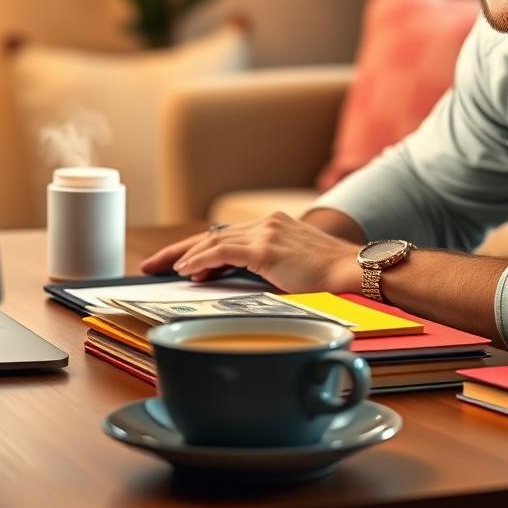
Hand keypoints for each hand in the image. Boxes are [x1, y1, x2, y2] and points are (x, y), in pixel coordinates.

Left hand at [140, 212, 362, 293]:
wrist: (353, 274)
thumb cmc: (329, 280)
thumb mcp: (292, 270)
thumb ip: (265, 270)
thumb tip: (235, 284)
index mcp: (275, 227)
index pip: (227, 237)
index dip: (199, 249)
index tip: (178, 262)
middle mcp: (268, 224)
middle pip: (213, 236)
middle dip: (180, 251)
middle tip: (154, 264)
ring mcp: (266, 233)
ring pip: (213, 242)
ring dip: (184, 256)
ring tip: (161, 268)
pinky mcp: (265, 247)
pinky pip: (221, 251)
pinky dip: (200, 260)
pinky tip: (186, 271)